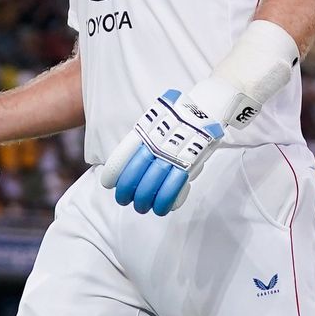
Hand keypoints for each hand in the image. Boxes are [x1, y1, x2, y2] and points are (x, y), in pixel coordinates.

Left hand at [100, 87, 226, 215]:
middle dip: (126, 193)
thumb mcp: (154, 121)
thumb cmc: (178, 117)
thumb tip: (127, 164)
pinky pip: (174, 188)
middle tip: (124, 200)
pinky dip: (166, 201)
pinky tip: (162, 208)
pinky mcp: (188, 165)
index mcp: (144, 133)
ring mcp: (172, 156)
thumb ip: (142, 140)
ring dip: (144, 201)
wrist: (206, 107)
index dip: (113, 174)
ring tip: (142, 207)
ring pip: (152, 186)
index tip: (109, 184)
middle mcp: (155, 145)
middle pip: (134, 176)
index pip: (121, 157)